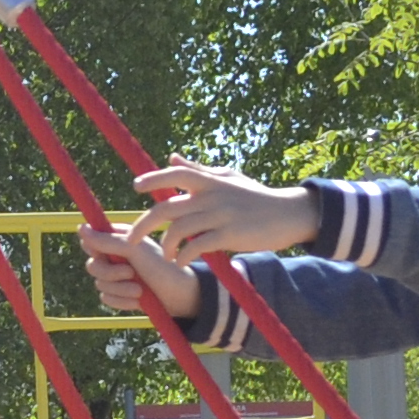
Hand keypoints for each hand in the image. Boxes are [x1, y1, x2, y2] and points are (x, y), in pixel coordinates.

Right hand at [75, 221, 198, 317]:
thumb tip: (80, 228)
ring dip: (120, 289)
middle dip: (110, 273)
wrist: (181, 296)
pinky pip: (107, 298)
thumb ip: (107, 240)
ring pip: (99, 284)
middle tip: (130, 273)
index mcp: (120, 239)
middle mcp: (116, 256)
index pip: (92, 240)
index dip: (97, 250)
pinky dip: (122, 301)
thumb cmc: (162, 267)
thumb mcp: (135, 250)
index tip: (109, 254)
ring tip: (140, 290)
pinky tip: (137, 300)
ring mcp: (118, 276)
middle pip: (92, 265)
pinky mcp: (120, 294)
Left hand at [126, 162, 318, 259]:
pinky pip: (198, 246)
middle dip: (144, 225)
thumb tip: (171, 157)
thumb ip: (198, 171)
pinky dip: (185, 255)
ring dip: (166, 245)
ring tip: (165, 255)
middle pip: (167, 208)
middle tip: (130, 239)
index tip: (136, 186)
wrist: (288, 214)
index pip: (176, 173)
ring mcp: (220, 215)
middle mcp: (212, 195)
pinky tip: (181, 261)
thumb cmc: (255, 196)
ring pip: (179, 229)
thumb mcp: (228, 178)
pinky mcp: (230, 234)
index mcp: (210, 181)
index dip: (154, 178)